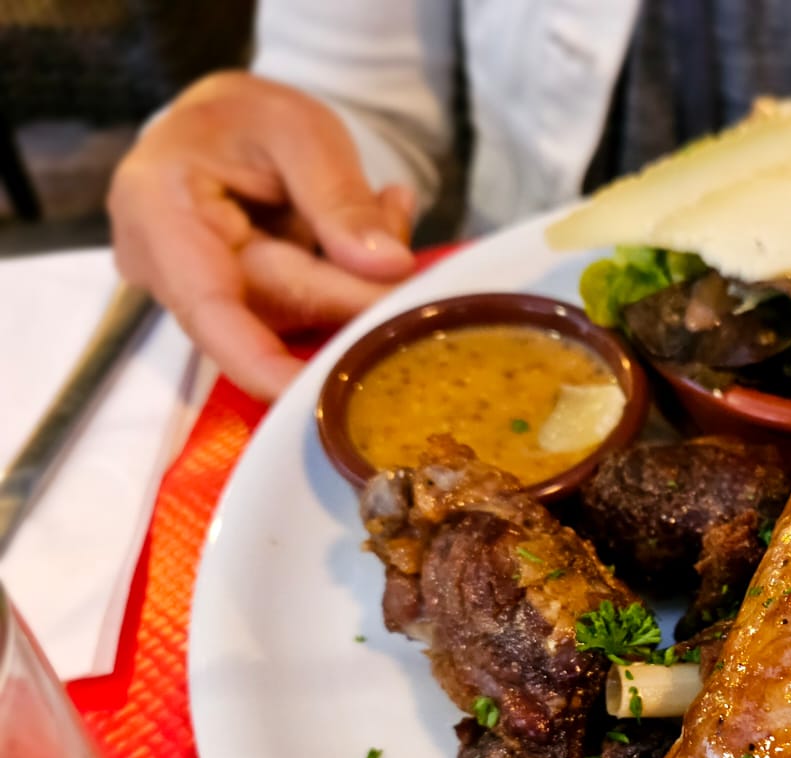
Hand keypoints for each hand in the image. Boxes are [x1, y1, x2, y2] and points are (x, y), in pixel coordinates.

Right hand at [109, 72, 416, 399]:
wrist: (219, 123)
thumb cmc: (246, 117)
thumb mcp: (299, 129)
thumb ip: (339, 196)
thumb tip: (389, 268)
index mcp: (158, 210)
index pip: (211, 310)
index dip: (266, 363)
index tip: (324, 396)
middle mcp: (166, 268)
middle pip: (274, 313)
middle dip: (355, 298)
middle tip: (420, 277)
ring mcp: (201, 298)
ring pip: (299, 319)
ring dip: (359, 281)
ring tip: (388, 209)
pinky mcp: (239, 313)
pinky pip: (308, 316)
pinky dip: (351, 281)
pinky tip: (379, 226)